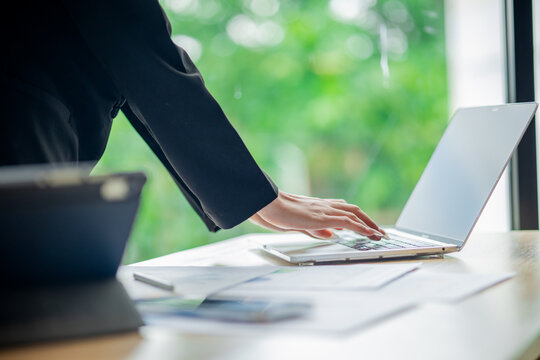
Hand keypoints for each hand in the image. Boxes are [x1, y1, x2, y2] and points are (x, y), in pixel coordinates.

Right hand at [250, 191, 385, 239]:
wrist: (268, 204)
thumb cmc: (278, 213)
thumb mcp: (300, 225)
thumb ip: (316, 229)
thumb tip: (331, 234)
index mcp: (319, 206)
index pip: (344, 209)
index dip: (357, 216)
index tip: (366, 225)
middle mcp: (324, 205)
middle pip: (354, 209)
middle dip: (369, 220)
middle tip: (379, 231)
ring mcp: (325, 210)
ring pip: (355, 214)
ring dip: (370, 224)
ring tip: (380, 234)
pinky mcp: (323, 217)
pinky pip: (348, 222)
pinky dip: (361, 228)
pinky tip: (369, 234)